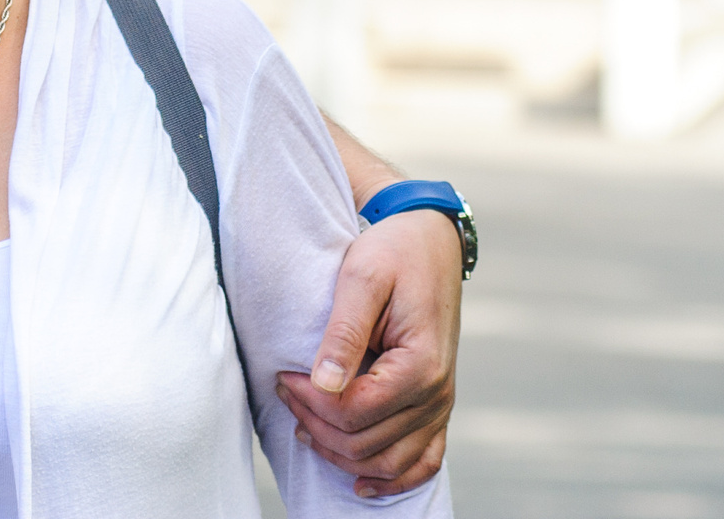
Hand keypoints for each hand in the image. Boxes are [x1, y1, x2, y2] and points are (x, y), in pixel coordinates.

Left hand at [277, 207, 460, 496]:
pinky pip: (422, 461)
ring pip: (388, 462)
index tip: (283, 374)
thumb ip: (343, 332)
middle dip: (315, 423)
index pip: (355, 412)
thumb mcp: (361, 277)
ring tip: (304, 424)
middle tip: (284, 389)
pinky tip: (358, 482)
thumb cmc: (394, 252)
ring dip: (341, 454)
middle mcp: (437, 394)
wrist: (430, 241)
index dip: (310, 402)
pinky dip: (392, 478)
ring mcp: (440, 405)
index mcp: (420, 364)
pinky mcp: (436, 406)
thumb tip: (323, 385)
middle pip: (366, 442)